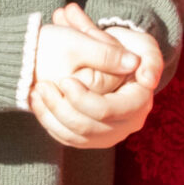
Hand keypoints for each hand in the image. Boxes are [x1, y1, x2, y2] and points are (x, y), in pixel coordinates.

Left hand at [27, 4, 157, 148]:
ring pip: (74, 137)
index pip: (107, 110)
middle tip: (42, 86)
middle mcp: (127, 125)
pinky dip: (49, 123)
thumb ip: (146, 58)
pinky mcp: (92, 138)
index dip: (83, 99)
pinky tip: (38, 103)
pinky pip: (67, 139)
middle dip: (60, 107)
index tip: (64, 80)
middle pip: (87, 127)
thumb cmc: (128, 47)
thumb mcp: (141, 45)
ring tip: (37, 92)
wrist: (114, 57)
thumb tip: (146, 77)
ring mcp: (109, 135)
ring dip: (51, 116)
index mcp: (139, 104)